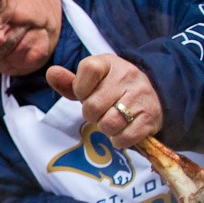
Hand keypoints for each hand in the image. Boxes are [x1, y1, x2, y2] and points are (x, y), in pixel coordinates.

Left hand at [46, 54, 162, 148]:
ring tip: (111, 120)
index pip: (88, 69)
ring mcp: (141, 96)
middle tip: (100, 111)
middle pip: (93, 106)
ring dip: (105, 128)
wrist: (152, 96)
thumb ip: (69, 82)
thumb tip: (50, 73)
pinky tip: (122, 130)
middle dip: (91, 114)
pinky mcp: (150, 118)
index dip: (81, 88)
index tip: (85, 94)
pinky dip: (119, 140)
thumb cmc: (112, 89)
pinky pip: (124, 137)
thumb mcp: (91, 82)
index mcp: (109, 63)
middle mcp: (127, 76)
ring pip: (108, 124)